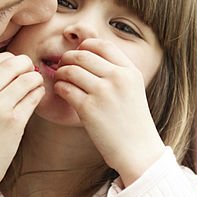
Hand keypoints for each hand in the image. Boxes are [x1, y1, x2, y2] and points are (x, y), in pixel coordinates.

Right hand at [0, 52, 43, 196]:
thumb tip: (10, 65)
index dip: (11, 60)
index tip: (17, 69)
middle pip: (12, 64)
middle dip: (26, 66)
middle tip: (31, 75)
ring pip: (27, 78)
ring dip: (36, 80)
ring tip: (34, 87)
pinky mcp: (14, 122)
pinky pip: (34, 97)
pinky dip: (39, 93)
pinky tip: (35, 98)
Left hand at [53, 39, 164, 183]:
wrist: (137, 151)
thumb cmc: (132, 121)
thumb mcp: (133, 89)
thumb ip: (116, 71)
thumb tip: (88, 54)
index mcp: (129, 72)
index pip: (102, 45)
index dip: (85, 46)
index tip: (78, 54)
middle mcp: (117, 78)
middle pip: (82, 55)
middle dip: (68, 58)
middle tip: (63, 67)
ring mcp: (102, 93)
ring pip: (70, 70)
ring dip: (60, 73)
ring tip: (60, 80)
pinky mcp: (88, 109)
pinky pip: (65, 88)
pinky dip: (59, 87)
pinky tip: (61, 92)